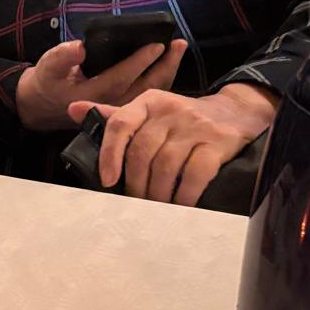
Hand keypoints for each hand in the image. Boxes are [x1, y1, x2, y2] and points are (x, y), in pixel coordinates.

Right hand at [15, 37, 187, 132]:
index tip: (158, 44)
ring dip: (168, 72)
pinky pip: (149, 97)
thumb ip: (63, 56)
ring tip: (179, 50)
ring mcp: (120, 108)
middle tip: (179, 43)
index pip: (123, 76)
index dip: (141, 61)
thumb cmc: (49, 82)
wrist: (45, 106)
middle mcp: (112, 103)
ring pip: (151, 93)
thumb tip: (81, 47)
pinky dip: (163, 80)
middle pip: (146, 86)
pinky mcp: (125, 110)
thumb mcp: (48, 66)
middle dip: (165, 65)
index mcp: (94, 93)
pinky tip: (170, 65)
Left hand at [67, 82, 278, 205]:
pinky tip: (181, 206)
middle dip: (135, 184)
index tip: (108, 181)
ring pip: (166, 166)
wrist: (235, 111)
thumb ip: (114, 115)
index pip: (120, 124)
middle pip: (142, 152)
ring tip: (155, 209)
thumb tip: (73, 109)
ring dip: (158, 194)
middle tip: (135, 203)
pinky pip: (196, 174)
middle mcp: (170, 109)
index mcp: (148, 101)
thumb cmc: (182, 118)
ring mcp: (195, 125)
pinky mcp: (217, 142)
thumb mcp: (149, 110)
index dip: (110, 154)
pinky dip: (185, 195)